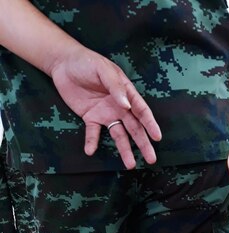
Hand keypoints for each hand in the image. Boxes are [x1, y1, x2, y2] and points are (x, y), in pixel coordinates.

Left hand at [50, 48, 161, 168]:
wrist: (63, 62)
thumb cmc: (87, 61)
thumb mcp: (103, 69)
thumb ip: (115, 87)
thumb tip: (126, 106)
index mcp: (126, 93)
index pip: (141, 111)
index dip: (150, 124)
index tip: (157, 137)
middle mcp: (119, 107)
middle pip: (134, 128)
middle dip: (143, 144)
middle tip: (151, 159)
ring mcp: (105, 114)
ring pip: (118, 135)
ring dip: (124, 150)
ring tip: (130, 165)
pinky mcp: (90, 118)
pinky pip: (93, 133)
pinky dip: (92, 142)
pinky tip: (90, 151)